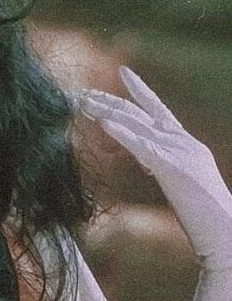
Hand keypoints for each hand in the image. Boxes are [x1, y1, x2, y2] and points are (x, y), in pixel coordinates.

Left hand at [78, 66, 231, 270]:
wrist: (225, 229)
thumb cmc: (205, 213)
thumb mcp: (181, 181)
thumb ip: (164, 165)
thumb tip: (147, 161)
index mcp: (185, 143)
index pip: (159, 109)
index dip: (139, 89)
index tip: (123, 71)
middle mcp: (182, 141)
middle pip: (140, 114)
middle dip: (110, 101)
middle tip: (83, 93)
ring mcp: (178, 152)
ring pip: (137, 125)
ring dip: (107, 112)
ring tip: (83, 102)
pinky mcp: (172, 168)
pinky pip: (141, 147)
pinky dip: (121, 134)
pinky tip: (103, 124)